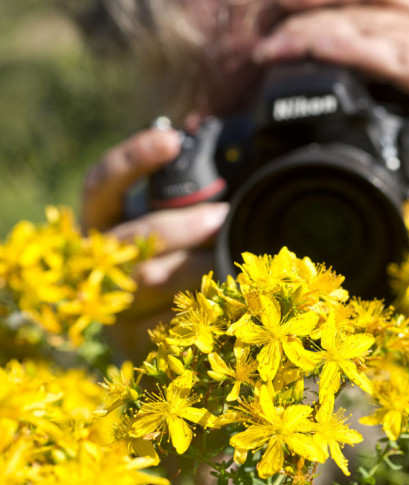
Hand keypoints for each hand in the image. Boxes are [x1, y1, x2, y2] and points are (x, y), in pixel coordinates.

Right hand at [83, 127, 228, 359]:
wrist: (146, 323)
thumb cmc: (168, 259)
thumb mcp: (167, 224)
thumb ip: (182, 197)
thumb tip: (217, 155)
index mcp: (101, 224)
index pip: (101, 184)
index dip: (132, 159)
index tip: (172, 140)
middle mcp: (96, 262)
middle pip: (135, 238)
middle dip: (183, 226)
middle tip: (222, 217)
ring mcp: (109, 303)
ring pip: (152, 279)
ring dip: (197, 266)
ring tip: (231, 260)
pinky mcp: (126, 339)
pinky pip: (165, 322)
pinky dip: (197, 308)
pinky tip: (223, 301)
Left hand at [254, 0, 408, 209]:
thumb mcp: (398, 104)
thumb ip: (369, 83)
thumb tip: (320, 79)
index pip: (364, 2)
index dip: (319, 4)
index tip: (273, 17)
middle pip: (364, 9)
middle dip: (309, 18)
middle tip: (265, 38)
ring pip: (378, 30)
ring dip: (324, 35)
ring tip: (280, 45)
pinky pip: (403, 62)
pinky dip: (364, 54)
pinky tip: (330, 51)